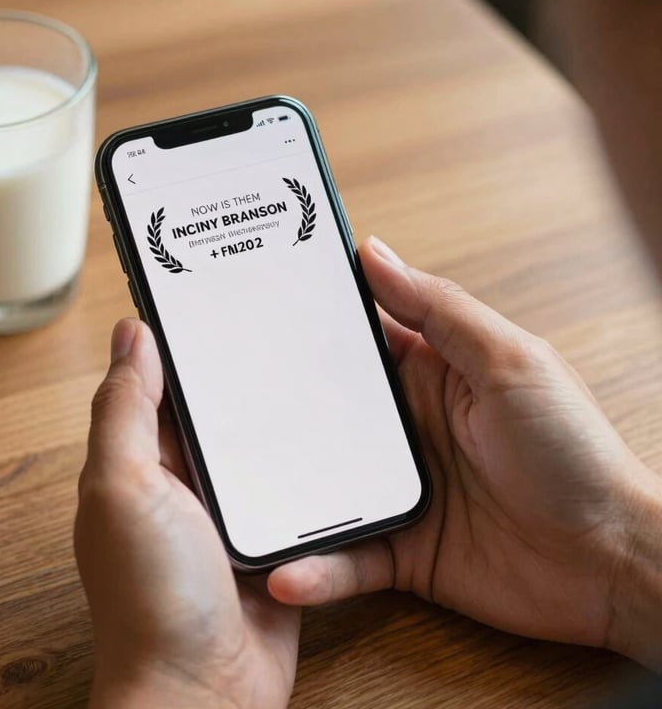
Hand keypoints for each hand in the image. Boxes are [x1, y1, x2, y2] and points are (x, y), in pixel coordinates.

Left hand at [75, 319, 299, 708]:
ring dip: (282, 416)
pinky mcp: (274, 536)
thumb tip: (132, 335)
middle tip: (284, 322)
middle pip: (219, 410)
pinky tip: (337, 432)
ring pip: (261, 445)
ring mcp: (232, 509)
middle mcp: (186, 481)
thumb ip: (124, 411)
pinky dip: (309, 464)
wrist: (207, 690)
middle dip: (244, 372)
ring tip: (321, 363)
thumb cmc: (151, 596)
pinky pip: (294, 487)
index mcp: (143, 461)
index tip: (215, 296)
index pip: (161, 384)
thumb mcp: (123, 488)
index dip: (184, 341)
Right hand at [269, 237, 661, 670]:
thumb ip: (440, 311)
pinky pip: (346, 557)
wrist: (612, 563)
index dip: (307, 322)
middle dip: (273, 406)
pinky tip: (286, 572)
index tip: (252, 309)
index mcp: (430, 373)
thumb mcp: (510, 363)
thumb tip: (375, 254)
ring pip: (322, 485)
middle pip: (324, 411)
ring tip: (231, 496)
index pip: (357, 338)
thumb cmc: (574, 452)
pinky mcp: (402, 548)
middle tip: (214, 406)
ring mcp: (400, 488)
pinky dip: (315, 567)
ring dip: (281, 491)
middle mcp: (407, 427)